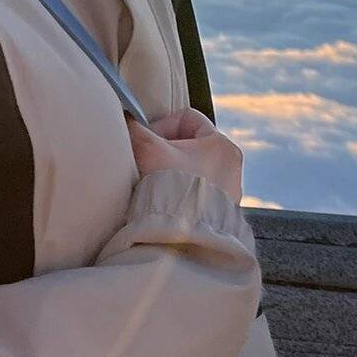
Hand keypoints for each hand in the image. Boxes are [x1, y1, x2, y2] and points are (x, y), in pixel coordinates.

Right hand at [126, 106, 244, 204]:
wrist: (183, 237)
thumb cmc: (170, 189)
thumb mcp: (146, 150)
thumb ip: (134, 128)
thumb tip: (126, 118)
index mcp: (221, 144)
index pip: (186, 118)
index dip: (161, 126)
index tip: (148, 144)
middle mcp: (231, 166)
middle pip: (188, 145)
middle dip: (164, 153)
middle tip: (148, 165)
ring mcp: (228, 192)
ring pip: (190, 170)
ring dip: (170, 174)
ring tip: (155, 187)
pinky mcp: (221, 215)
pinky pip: (195, 194)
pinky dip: (179, 195)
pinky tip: (166, 204)